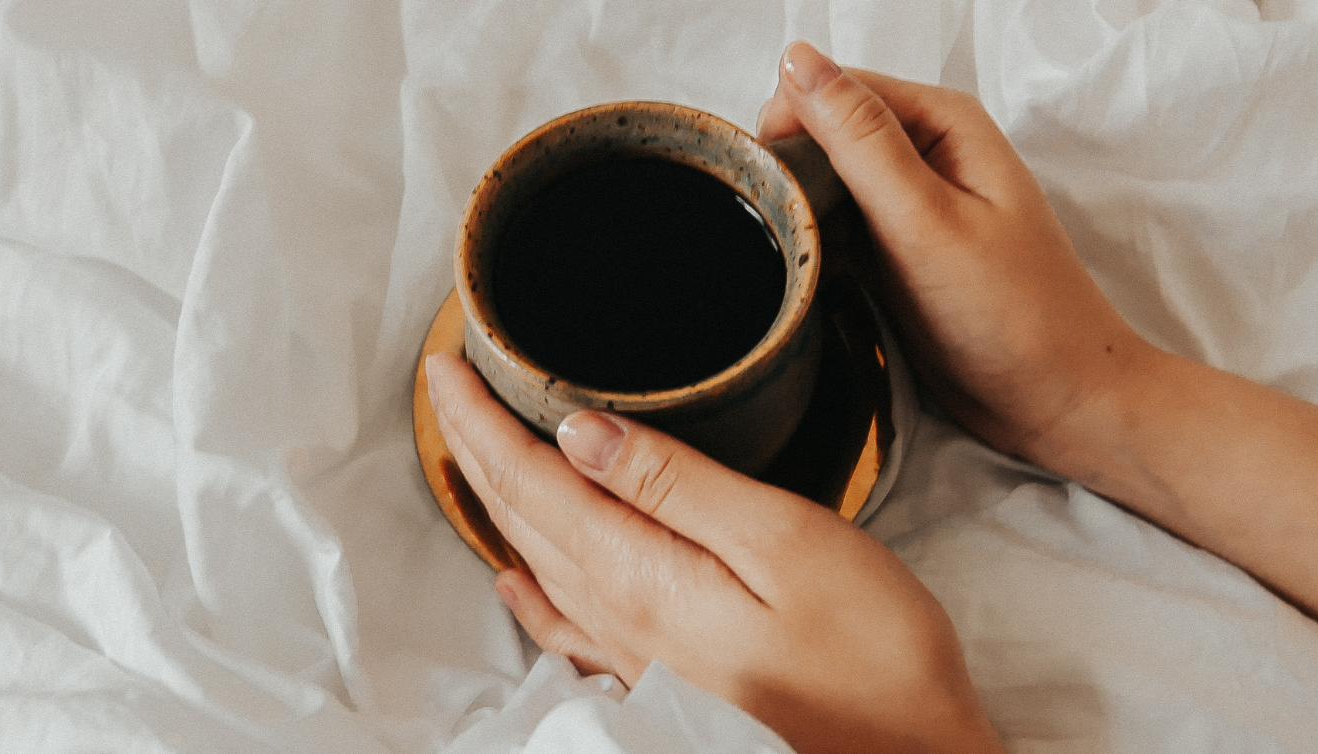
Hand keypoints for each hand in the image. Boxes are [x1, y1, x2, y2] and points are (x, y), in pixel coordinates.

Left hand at [425, 353, 1003, 753]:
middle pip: (521, 519)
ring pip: (536, 564)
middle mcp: (622, 620)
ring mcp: (639, 656)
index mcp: (643, 576)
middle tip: (445, 388)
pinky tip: (517, 581)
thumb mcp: (785, 542)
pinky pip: (567, 625)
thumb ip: (676, 484)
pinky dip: (530, 589)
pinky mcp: (666, 680)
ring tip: (472, 453)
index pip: (531, 482)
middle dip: (475, 447)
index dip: (481, 420)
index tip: (445, 367)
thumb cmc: (872, 656)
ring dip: (496, 502)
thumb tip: (579, 434)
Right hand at [761, 43, 1317, 652]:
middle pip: (823, 132)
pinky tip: (815, 277)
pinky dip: (818, 247)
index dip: (785, 126)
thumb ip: (859, 139)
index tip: (766, 183)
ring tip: (803, 259)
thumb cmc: (1014, 316)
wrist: (1059, 402)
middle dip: (791, 173)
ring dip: (802, 215)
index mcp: (943, 123)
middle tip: (791, 233)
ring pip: (824, 183)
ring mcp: (913, 204)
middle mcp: (929, 152)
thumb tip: (797, 60)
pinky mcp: (901, 251)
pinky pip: (838, 229)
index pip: (832, 87)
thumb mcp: (925, 221)